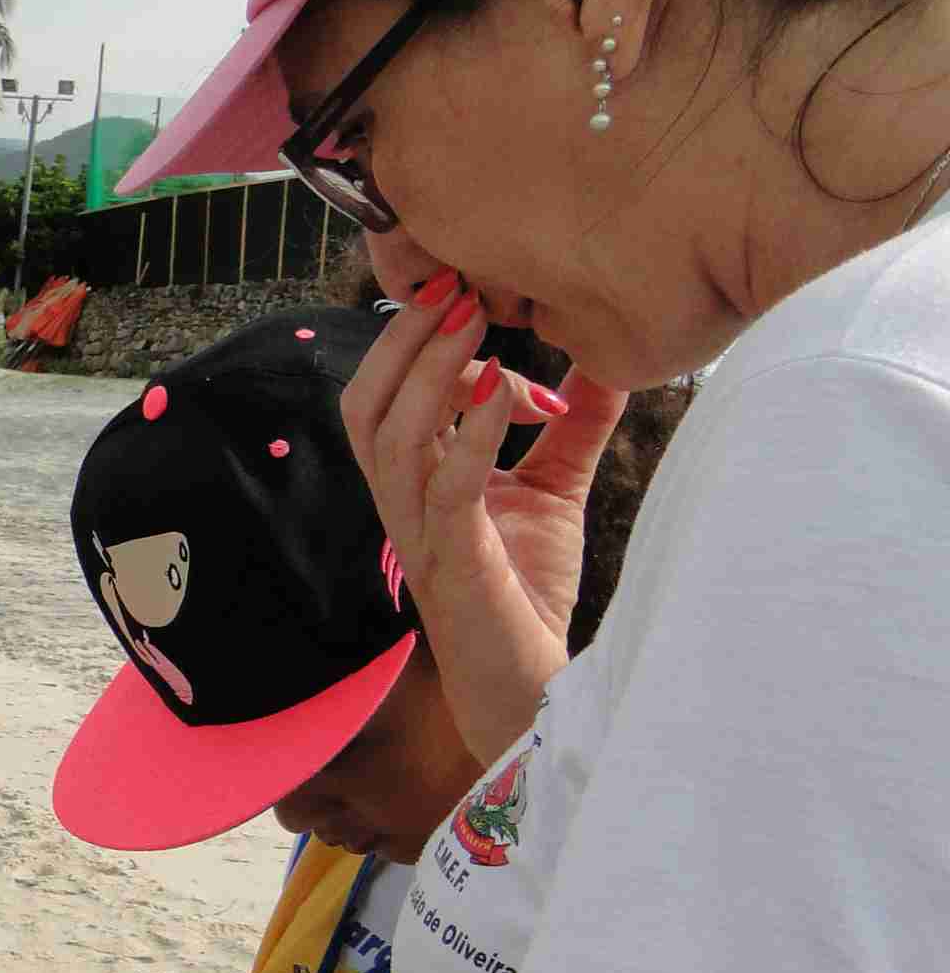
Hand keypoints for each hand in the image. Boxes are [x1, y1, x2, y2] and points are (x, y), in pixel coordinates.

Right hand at [341, 276, 627, 757]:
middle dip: (398, 341)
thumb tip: (608, 357)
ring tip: (471, 322)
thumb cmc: (527, 595)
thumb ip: (571, 427)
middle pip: (363, 408)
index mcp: (413, 484)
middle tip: (451, 286)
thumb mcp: (554, 490)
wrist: (530, 687)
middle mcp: (402, 505)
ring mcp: (421, 535)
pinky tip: (508, 388)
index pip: (384, 399)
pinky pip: (448, 486)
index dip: (416, 345)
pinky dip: (472, 431)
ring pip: (390, 439)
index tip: (469, 296)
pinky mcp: (454, 563)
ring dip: (427, 372)